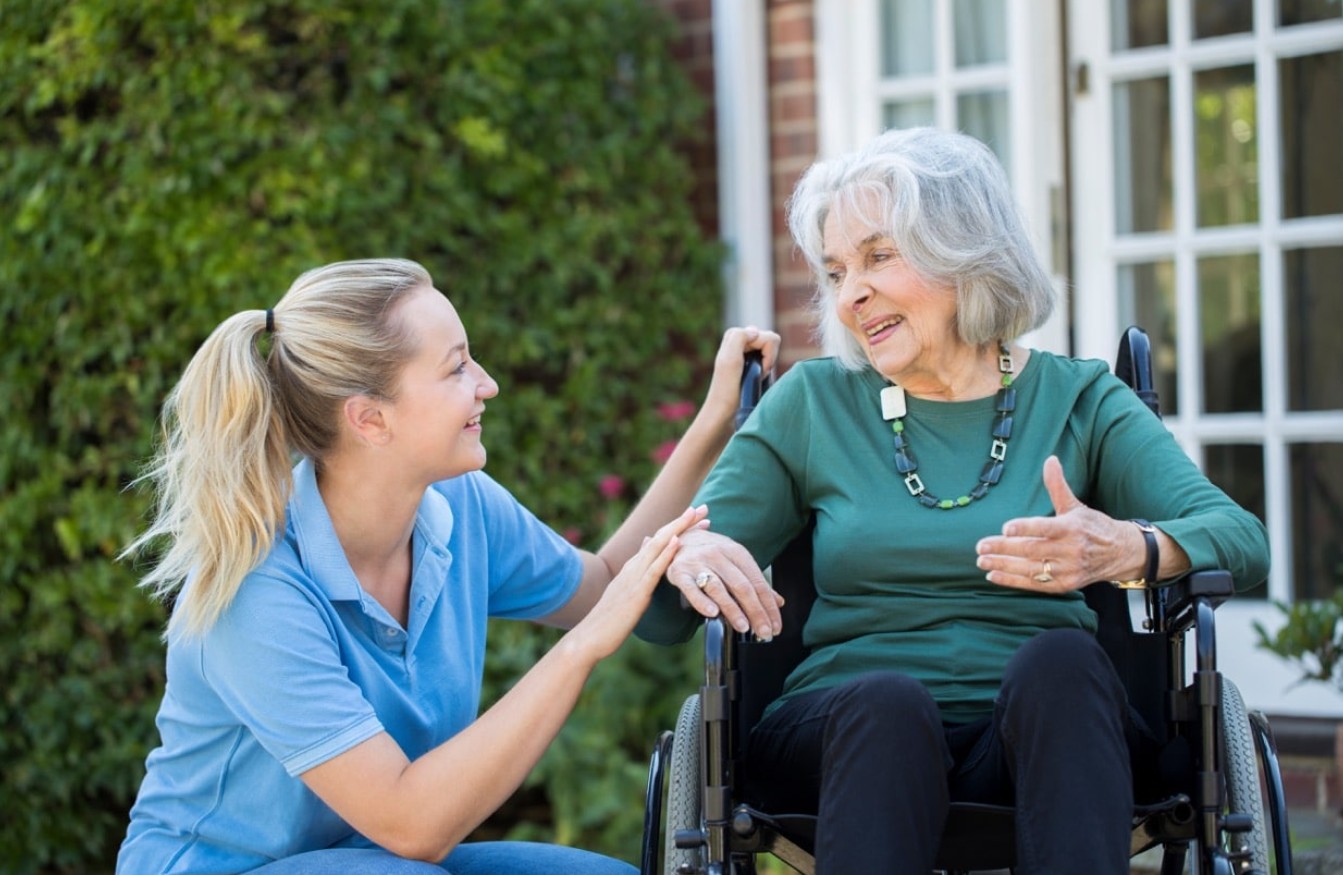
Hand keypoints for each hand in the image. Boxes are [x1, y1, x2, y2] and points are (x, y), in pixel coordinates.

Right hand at [575, 506, 707, 659]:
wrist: (591, 636)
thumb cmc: (611, 619)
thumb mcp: (627, 590)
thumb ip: (638, 570)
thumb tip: (647, 546)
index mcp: (633, 567)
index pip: (659, 540)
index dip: (678, 527)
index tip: (697, 516)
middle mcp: (634, 566)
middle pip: (661, 537)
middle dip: (683, 521)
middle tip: (703, 507)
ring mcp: (634, 577)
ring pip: (658, 546)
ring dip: (678, 529)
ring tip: (694, 514)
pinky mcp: (637, 592)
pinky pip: (654, 570)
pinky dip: (666, 553)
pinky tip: (678, 542)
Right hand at [666, 528, 783, 639]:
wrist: (679, 537)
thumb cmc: (712, 553)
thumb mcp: (735, 560)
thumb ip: (755, 582)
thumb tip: (778, 602)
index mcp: (736, 551)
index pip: (757, 582)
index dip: (768, 606)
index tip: (775, 626)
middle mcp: (718, 554)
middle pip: (741, 586)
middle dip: (756, 611)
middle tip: (764, 632)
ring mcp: (698, 563)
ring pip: (718, 588)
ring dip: (733, 610)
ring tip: (744, 627)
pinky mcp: (679, 572)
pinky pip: (691, 589)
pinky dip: (702, 602)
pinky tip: (712, 614)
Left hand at [701, 326, 781, 423]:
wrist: (723, 411)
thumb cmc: (727, 389)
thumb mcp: (730, 360)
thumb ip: (740, 337)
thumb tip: (755, 332)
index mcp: (735, 335)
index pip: (769, 338)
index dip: (768, 356)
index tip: (756, 370)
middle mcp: (741, 340)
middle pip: (772, 341)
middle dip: (768, 359)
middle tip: (755, 373)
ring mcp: (747, 351)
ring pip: (772, 350)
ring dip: (767, 365)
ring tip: (754, 377)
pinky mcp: (751, 362)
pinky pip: (769, 358)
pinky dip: (766, 369)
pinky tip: (756, 378)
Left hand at [975, 455, 1145, 593]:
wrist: (1121, 553)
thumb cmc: (1093, 526)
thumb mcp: (1076, 505)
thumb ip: (1057, 485)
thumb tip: (1050, 459)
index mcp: (1072, 527)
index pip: (1045, 528)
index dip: (1025, 528)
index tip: (1005, 528)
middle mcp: (1070, 550)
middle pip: (1032, 550)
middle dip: (1004, 548)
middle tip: (980, 546)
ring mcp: (1068, 570)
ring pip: (1030, 569)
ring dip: (1003, 566)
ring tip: (982, 561)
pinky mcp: (1065, 585)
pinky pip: (1035, 584)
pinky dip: (1013, 581)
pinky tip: (994, 575)